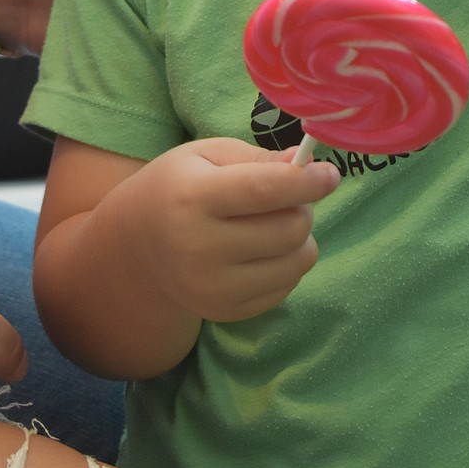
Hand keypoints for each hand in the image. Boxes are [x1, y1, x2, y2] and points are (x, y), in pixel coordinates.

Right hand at [124, 137, 339, 324]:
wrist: (137, 247)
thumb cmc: (179, 187)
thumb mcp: (207, 155)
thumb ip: (258, 157)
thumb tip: (304, 166)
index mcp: (193, 198)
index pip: (263, 191)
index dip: (306, 182)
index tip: (330, 174)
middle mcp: (200, 248)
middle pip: (288, 229)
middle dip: (302, 205)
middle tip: (288, 194)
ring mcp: (213, 288)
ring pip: (296, 261)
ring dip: (300, 236)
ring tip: (275, 221)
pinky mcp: (226, 312)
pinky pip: (286, 286)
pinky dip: (287, 263)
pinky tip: (262, 249)